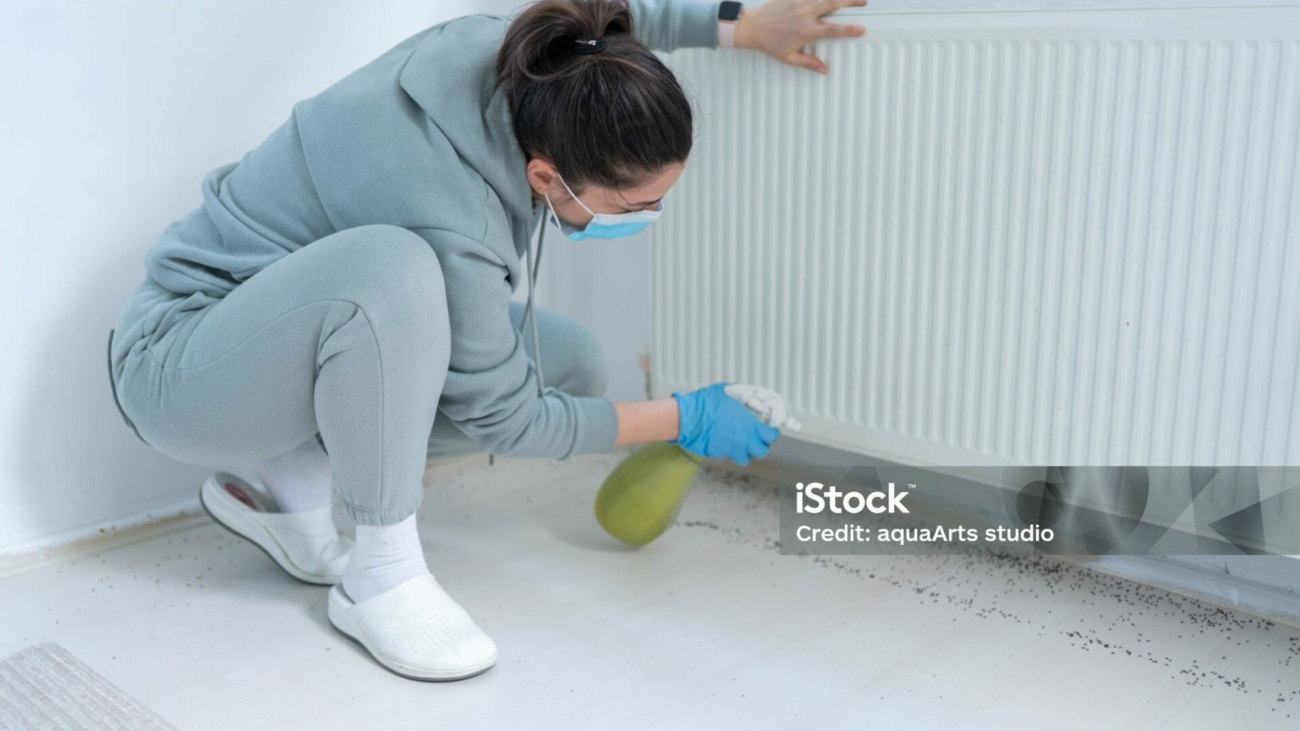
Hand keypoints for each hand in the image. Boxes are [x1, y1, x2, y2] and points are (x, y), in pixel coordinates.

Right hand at [670, 382, 780, 464]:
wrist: (688, 418)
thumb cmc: (706, 404)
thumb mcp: (727, 392)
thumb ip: (740, 397)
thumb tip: (745, 396)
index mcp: (750, 426)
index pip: (771, 436)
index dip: (771, 432)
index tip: (769, 429)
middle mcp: (743, 441)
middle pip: (761, 451)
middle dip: (760, 445)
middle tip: (756, 437)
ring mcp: (730, 450)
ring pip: (744, 458)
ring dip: (745, 451)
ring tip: (739, 441)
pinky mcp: (718, 454)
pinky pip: (727, 455)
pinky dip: (727, 450)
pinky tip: (722, 439)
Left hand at [733, 0, 868, 74]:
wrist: (751, 26)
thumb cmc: (768, 43)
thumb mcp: (788, 57)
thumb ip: (808, 62)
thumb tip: (824, 70)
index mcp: (805, 31)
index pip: (832, 30)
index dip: (849, 29)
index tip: (862, 29)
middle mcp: (805, 15)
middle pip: (833, 4)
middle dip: (850, 2)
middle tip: (864, 3)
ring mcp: (799, 3)